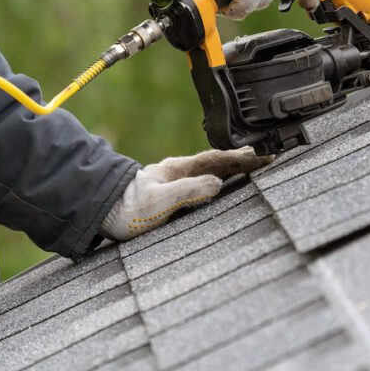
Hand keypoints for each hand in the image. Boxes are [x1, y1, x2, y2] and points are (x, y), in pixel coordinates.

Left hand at [99, 147, 271, 240]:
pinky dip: (221, 179)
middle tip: (268, 156)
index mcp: (179, 169)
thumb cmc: (126, 210)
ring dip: (234, 168)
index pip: (219, 160)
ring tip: (254, 166)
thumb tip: (217, 184)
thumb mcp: (159, 201)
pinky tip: (225, 184)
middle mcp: (180, 172)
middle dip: (244, 159)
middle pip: (219, 162)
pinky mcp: (172, 195)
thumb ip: (187, 192)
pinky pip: (204, 182)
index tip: (266, 156)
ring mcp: (176, 182)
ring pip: (212, 170)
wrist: (101, 214)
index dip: (244, 158)